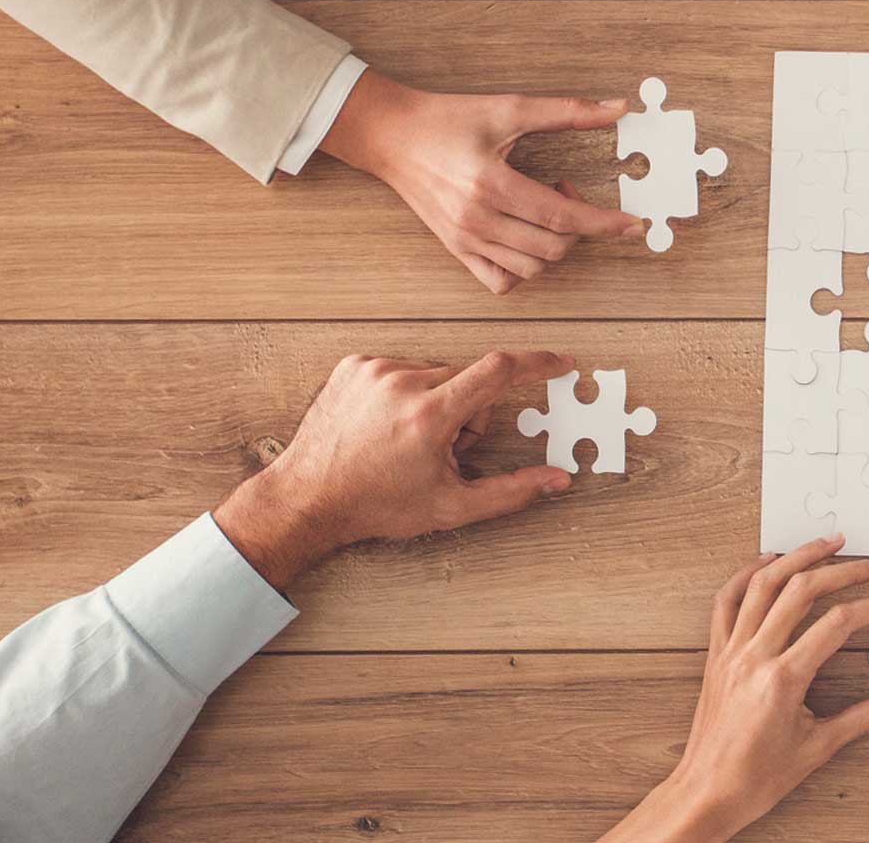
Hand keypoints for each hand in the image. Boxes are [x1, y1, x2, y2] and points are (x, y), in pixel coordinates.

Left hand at [213, 350, 576, 587]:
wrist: (309, 498)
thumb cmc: (377, 505)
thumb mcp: (451, 506)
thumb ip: (512, 491)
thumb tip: (557, 479)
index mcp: (430, 415)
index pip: (498, 371)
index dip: (537, 363)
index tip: (560, 362)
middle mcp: (402, 382)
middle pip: (468, 380)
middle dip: (469, 411)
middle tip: (443, 449)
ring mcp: (375, 370)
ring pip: (436, 373)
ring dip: (437, 400)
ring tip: (408, 439)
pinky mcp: (354, 366)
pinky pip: (403, 368)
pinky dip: (406, 391)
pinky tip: (387, 423)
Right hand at [318, 70, 644, 294]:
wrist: (391, 135)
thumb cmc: (447, 119)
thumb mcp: (509, 108)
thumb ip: (567, 111)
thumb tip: (618, 108)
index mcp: (492, 185)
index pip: (563, 217)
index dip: (604, 223)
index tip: (631, 225)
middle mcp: (478, 220)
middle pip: (552, 249)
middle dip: (579, 229)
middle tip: (568, 191)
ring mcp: (465, 240)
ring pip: (531, 270)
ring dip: (555, 248)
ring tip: (545, 211)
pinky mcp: (456, 250)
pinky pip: (501, 281)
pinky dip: (524, 270)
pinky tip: (527, 239)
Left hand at [602, 537, 868, 842]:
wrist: (706, 792)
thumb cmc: (755, 777)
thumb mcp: (818, 748)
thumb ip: (866, 719)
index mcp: (783, 679)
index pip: (837, 624)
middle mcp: (754, 656)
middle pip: (802, 591)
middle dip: (844, 570)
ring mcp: (731, 651)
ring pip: (763, 584)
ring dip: (797, 556)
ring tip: (826, 542)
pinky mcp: (716, 655)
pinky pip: (727, 601)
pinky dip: (747, 575)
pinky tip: (767, 562)